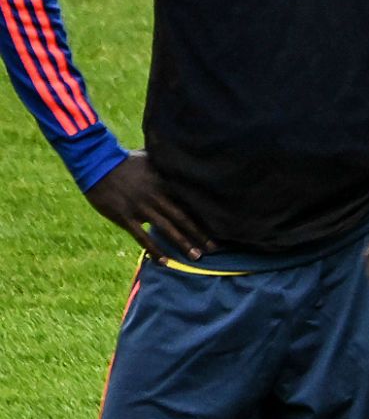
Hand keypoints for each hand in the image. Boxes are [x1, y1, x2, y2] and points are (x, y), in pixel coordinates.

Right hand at [84, 151, 213, 258]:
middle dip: (199, 234)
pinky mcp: (125, 217)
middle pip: (182, 218)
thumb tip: (185, 158)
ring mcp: (140, 208)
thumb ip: (168, 164)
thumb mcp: (152, 158)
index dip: (204, 214)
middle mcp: (156, 196)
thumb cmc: (126, 160)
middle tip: (214, 248)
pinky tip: (164, 261)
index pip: (189, 201)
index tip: (219, 225)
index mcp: (164, 182)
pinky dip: (154, 250)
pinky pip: (141, 237)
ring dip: (182, 243)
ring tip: (196, 256)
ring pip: (166, 229)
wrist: (97, 164)